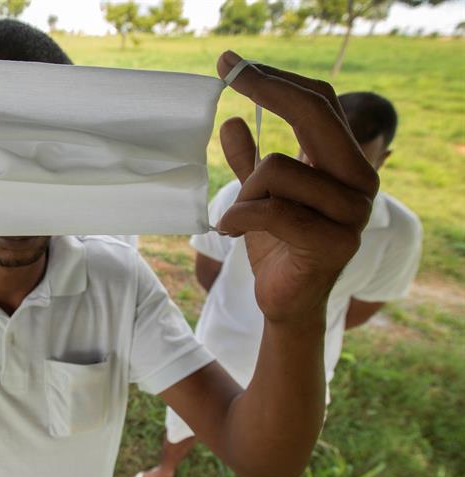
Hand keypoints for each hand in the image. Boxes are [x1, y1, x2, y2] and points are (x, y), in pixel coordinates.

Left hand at [215, 51, 378, 323]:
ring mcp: (351, 212)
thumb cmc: (276, 247)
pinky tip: (230, 230)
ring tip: (239, 218)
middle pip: (314, 114)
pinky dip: (238, 218)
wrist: (285, 304)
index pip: (320, 103)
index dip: (277, 80)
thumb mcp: (257, 196)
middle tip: (227, 73)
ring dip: (243, 193)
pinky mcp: (333, 242)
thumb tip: (232, 121)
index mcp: (345, 163)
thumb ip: (249, 162)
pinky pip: (271, 210)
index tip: (233, 64)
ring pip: (276, 167)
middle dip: (266, 90)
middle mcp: (359, 180)